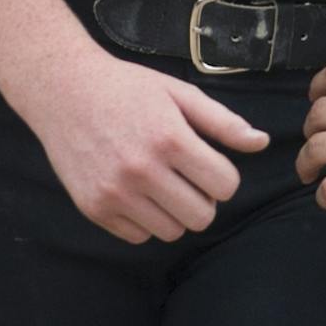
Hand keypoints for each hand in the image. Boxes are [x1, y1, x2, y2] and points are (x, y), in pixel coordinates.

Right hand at [18, 48, 267, 245]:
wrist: (64, 91)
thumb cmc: (127, 88)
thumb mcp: (179, 93)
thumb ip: (222, 122)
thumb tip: (262, 143)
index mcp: (170, 138)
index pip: (225, 186)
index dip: (223, 176)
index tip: (208, 163)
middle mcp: (142, 170)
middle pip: (202, 217)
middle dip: (203, 199)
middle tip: (187, 177)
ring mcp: (115, 193)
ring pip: (171, 232)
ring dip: (174, 212)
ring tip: (160, 182)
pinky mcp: (94, 208)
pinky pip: (139, 236)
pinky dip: (144, 220)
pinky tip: (135, 191)